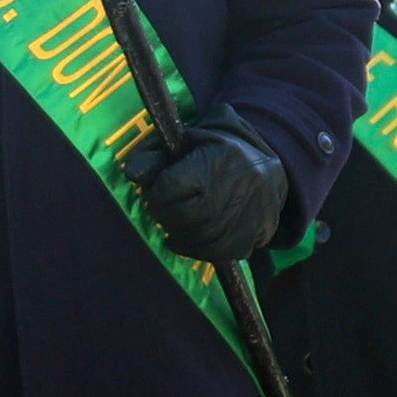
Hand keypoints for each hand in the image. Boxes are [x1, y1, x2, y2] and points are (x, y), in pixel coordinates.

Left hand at [130, 108, 287, 265]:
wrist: (264, 164)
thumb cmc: (212, 152)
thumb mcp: (180, 143)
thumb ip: (151, 157)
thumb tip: (133, 175)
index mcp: (218, 156)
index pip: (173, 185)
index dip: (157, 195)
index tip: (155, 194)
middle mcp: (242, 182)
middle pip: (190, 216)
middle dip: (168, 219)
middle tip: (164, 213)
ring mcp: (256, 208)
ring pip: (208, 240)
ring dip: (184, 239)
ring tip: (176, 228)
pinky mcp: (263, 229)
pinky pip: (228, 253)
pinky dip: (204, 252)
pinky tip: (194, 242)